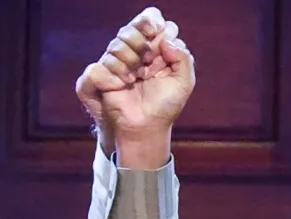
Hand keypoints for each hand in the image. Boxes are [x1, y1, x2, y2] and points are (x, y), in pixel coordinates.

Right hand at [76, 7, 194, 160]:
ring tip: (137, 78)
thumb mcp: (184, 82)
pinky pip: (107, 60)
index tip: (156, 35)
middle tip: (148, 61)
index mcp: (159, 48)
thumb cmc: (166, 106)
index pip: (153, 20)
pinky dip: (118, 73)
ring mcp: (122, 60)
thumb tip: (165, 39)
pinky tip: (126, 83)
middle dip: (141, 41)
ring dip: (130, 59)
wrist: (146, 126)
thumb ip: (183, 57)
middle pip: (134, 26)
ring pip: (119, 40)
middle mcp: (139, 50)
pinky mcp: (106, 72)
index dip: (154, 23)